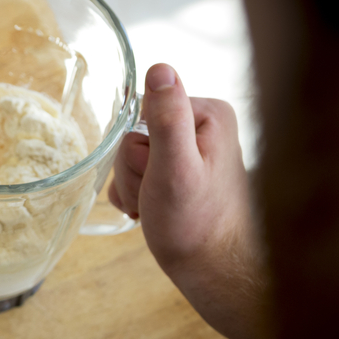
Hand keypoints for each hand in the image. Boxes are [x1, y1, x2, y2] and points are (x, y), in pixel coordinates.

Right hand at [109, 64, 271, 338]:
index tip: (156, 174)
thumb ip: (166, 117)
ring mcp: (188, 151)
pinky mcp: (177, 172)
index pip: (142, 112)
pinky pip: (134, 175)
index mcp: (207, 115)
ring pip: (128, 158)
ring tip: (155, 206)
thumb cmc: (195, 225)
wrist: (210, 270)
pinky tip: (152, 211)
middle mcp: (201, 127)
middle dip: (134, 171)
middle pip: (134, 136)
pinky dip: (135, 196)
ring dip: (133, 186)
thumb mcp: (175, 167)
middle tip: (155, 195)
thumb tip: (160, 68)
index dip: (138, 149)